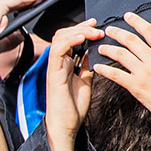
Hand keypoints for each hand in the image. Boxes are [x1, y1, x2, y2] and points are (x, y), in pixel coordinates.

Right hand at [44, 20, 100, 144]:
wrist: (65, 125)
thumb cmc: (73, 108)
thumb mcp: (86, 81)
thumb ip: (87, 67)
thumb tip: (95, 54)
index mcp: (66, 64)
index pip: (70, 39)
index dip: (82, 29)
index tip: (96, 26)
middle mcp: (59, 63)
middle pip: (64, 34)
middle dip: (81, 27)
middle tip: (96, 27)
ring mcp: (55, 67)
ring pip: (60, 38)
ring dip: (78, 31)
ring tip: (92, 32)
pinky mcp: (54, 73)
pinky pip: (58, 51)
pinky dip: (70, 41)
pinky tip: (81, 38)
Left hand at [94, 11, 150, 150]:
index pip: (149, 31)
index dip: (136, 21)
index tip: (127, 16)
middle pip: (131, 40)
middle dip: (117, 33)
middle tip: (109, 30)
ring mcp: (144, 72)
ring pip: (120, 54)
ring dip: (108, 49)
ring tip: (101, 48)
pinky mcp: (136, 86)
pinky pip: (115, 74)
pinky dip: (104, 69)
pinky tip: (98, 67)